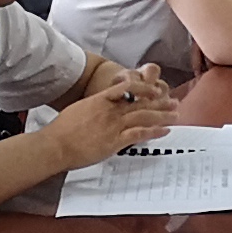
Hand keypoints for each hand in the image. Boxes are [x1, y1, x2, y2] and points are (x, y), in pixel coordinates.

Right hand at [46, 70, 180, 167]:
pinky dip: (154, 132)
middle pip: (141, 102)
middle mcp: (111, 110)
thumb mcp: (80, 109)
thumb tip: (101, 107)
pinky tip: (164, 131)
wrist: (56, 144)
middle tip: (174, 101)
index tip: (155, 90)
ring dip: (162, 115)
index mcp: (102, 99)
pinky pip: (139, 134)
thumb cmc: (62, 129)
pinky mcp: (115, 141)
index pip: (129, 88)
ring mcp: (114, 125)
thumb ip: (94, 106)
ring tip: (175, 114)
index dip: (145, 88)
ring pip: (144, 116)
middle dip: (160, 102)